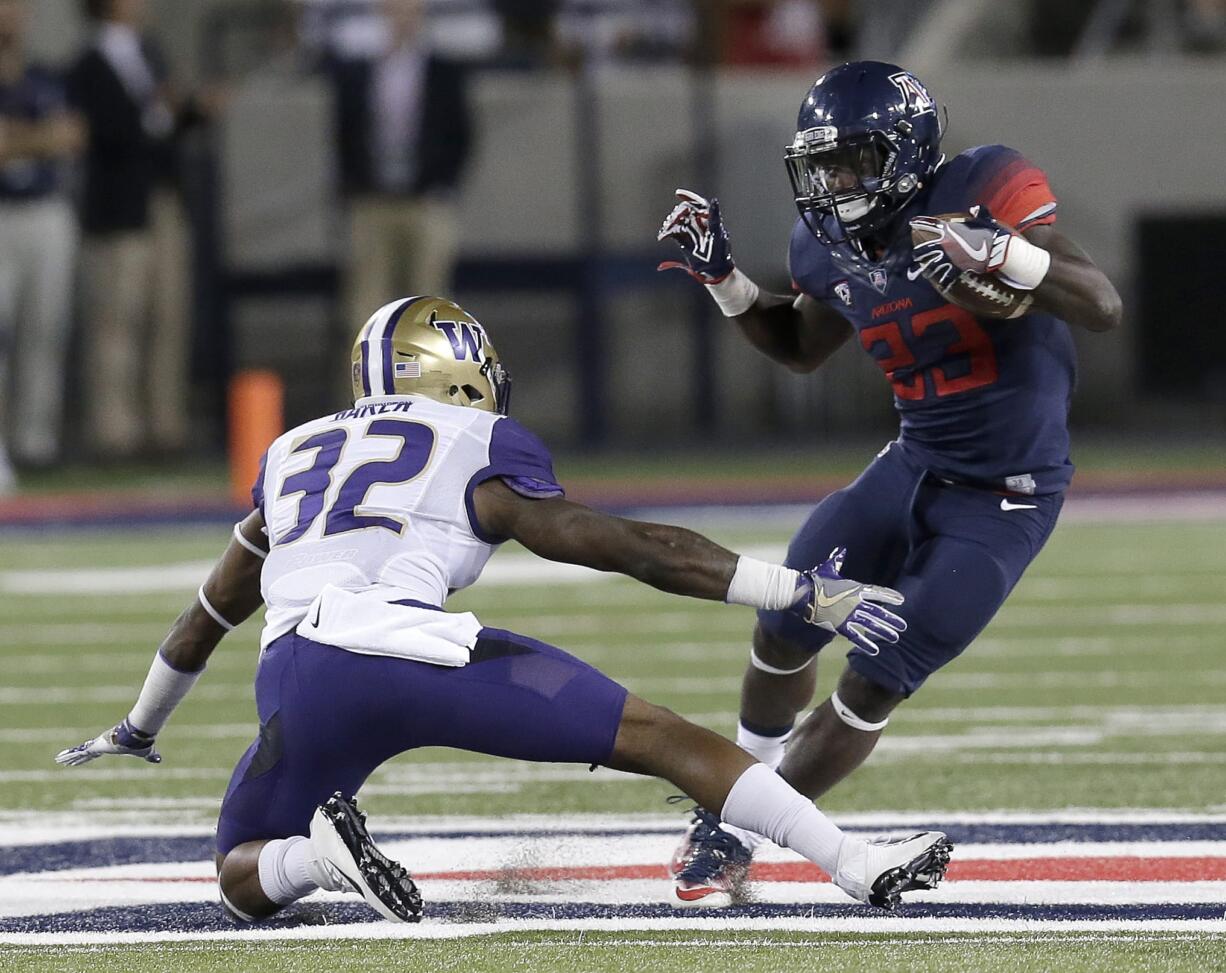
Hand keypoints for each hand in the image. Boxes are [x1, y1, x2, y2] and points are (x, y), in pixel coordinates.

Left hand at [55, 719, 161, 766]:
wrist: (137, 734)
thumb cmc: (140, 742)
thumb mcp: (144, 752)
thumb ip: (150, 756)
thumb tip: (160, 759)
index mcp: (111, 746)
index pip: (98, 752)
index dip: (90, 755)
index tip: (86, 754)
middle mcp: (102, 744)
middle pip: (86, 752)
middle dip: (76, 756)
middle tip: (67, 759)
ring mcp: (97, 745)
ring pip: (80, 752)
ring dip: (69, 757)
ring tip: (58, 759)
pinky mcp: (95, 746)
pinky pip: (79, 752)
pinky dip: (69, 756)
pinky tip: (60, 758)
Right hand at [656, 189, 735, 283]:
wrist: (713, 269)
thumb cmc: (720, 251)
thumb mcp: (718, 232)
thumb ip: (714, 216)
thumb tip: (714, 200)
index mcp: (707, 218)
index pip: (697, 203)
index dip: (688, 196)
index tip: (678, 193)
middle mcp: (697, 222)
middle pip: (684, 210)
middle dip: (678, 212)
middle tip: (676, 218)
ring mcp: (689, 231)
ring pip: (676, 220)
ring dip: (670, 221)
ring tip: (668, 227)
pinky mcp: (681, 240)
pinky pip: (671, 232)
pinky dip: (665, 232)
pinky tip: (662, 236)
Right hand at [790, 547, 906, 654]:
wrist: (804, 592)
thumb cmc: (815, 579)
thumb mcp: (828, 568)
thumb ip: (837, 560)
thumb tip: (840, 549)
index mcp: (855, 588)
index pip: (877, 593)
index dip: (889, 596)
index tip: (901, 600)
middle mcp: (855, 602)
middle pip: (878, 611)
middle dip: (891, 619)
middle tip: (903, 626)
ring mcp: (848, 614)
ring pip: (870, 625)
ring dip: (883, 631)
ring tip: (895, 638)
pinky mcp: (840, 625)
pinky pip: (855, 636)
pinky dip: (865, 644)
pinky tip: (875, 650)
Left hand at [910, 205, 1013, 290]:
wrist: (998, 249)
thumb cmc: (991, 233)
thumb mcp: (983, 220)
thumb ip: (978, 214)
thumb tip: (975, 209)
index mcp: (950, 230)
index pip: (931, 225)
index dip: (920, 223)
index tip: (913, 223)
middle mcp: (945, 243)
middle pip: (925, 249)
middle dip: (920, 251)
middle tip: (916, 254)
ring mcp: (949, 257)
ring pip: (930, 264)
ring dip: (925, 266)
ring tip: (920, 268)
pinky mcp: (955, 268)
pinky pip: (943, 275)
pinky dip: (939, 278)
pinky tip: (936, 280)